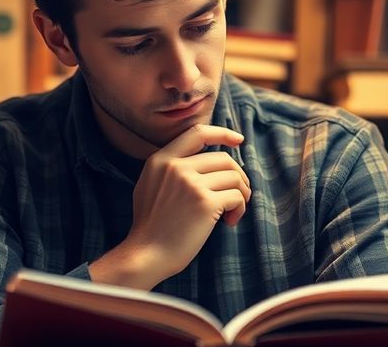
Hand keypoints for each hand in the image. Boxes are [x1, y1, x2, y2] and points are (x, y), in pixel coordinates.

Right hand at [90, 125, 250, 289]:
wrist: (146, 254)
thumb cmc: (151, 226)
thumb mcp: (149, 185)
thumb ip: (169, 168)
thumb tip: (204, 160)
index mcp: (161, 160)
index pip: (197, 133)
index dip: (222, 133)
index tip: (238, 140)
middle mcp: (176, 167)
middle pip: (224, 159)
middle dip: (238, 177)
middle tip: (237, 196)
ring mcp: (191, 184)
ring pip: (234, 177)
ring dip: (241, 195)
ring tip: (231, 212)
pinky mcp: (205, 203)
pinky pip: (237, 197)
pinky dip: (239, 209)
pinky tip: (228, 222)